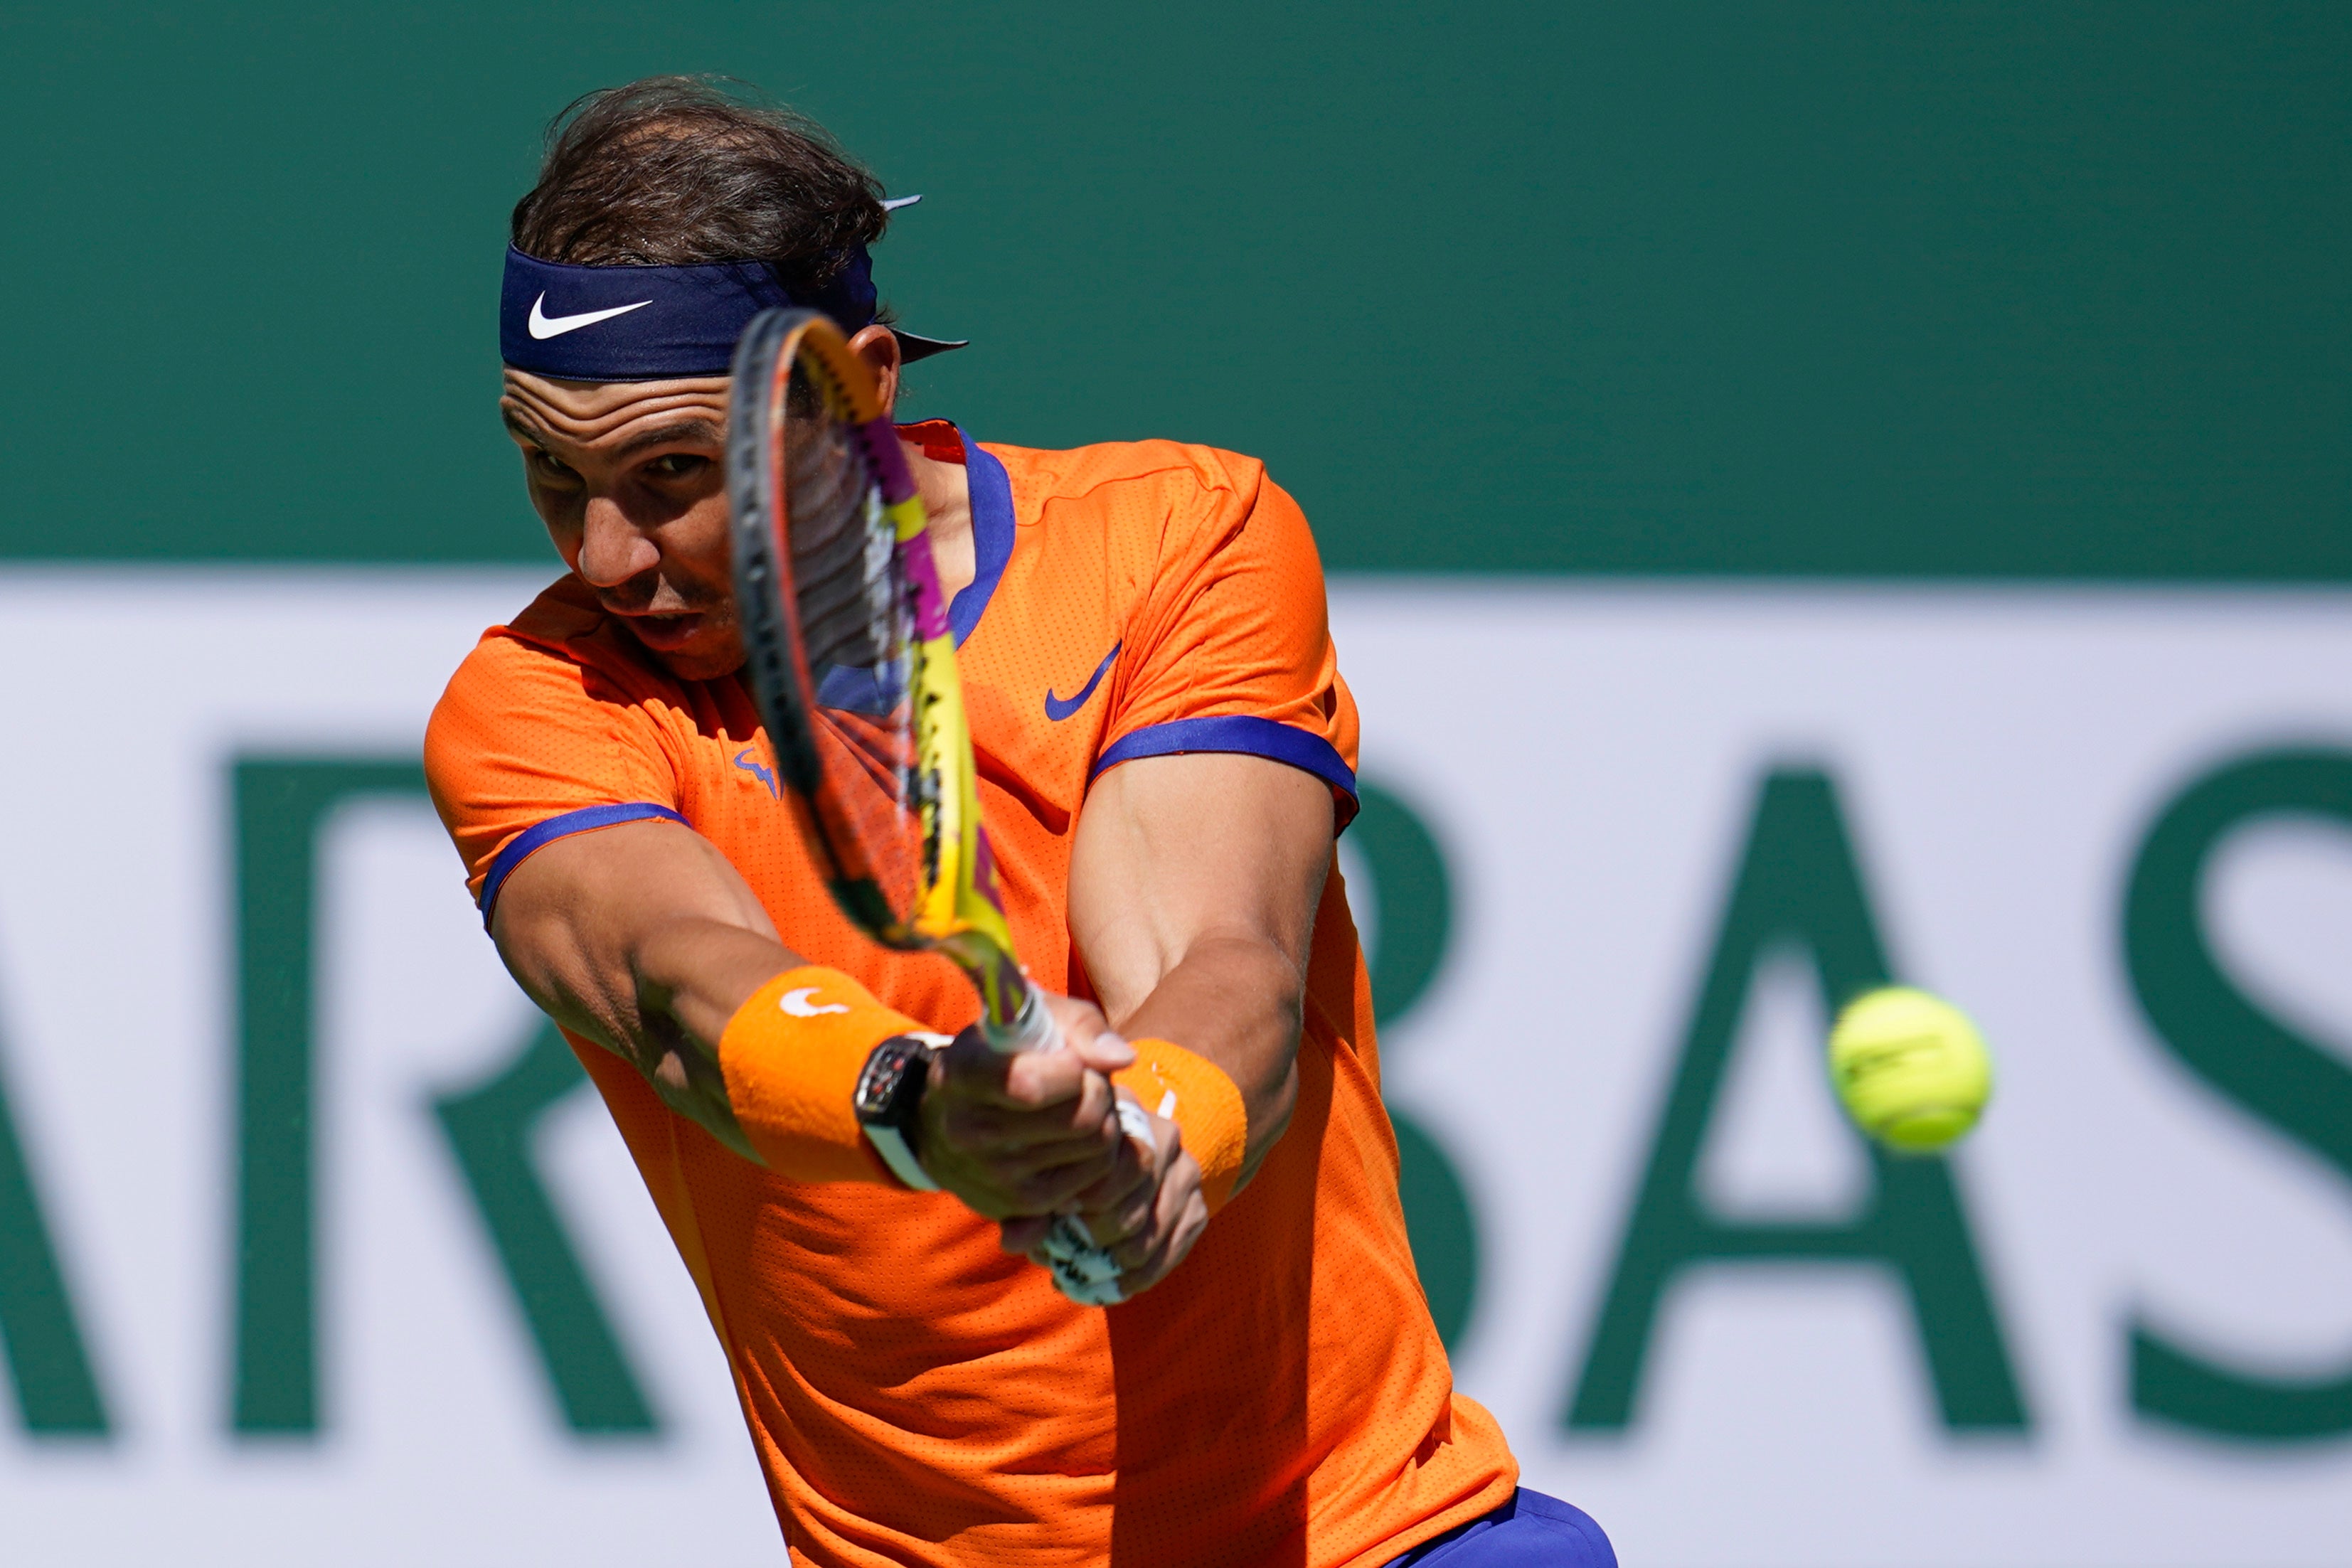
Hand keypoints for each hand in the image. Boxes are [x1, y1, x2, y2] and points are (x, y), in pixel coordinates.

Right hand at [917, 991, 1138, 1220]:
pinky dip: (1098, 1156)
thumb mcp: (1033, 1018)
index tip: (1072, 1058)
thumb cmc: (1005, 1053)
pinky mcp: (1019, 1205)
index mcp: (963, 1073)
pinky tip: (1073, 1140)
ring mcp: (993, 1174)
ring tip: (1079, 1106)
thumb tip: (1121, 1059)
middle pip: (1082, 1118)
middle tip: (1086, 1082)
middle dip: (1100, 1092)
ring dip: (1105, 1121)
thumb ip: (1081, 1027)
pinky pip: (1095, 1180)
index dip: (1074, 1069)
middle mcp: (969, 1130)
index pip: (1031, 1085)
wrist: (948, 1117)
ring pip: (1097, 1147)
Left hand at [999, 1102, 1210, 1301]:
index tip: (1062, 1216)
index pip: (1114, 1159)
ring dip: (1119, 1262)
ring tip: (1089, 1275)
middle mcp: (1164, 1135)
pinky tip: (1115, 1285)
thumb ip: (1025, 1208)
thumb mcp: (1046, 1177)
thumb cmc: (1071, 1170)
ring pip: (1153, 1231)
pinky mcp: (1199, 1207)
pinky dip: (1142, 1275)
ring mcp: (1187, 1171)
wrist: (1125, 1170)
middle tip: (1073, 1253)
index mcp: (1123, 1113)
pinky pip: (1173, 1250)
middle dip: (1100, 1235)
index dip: (1087, 1197)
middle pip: (1135, 1198)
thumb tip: (1015, 1241)